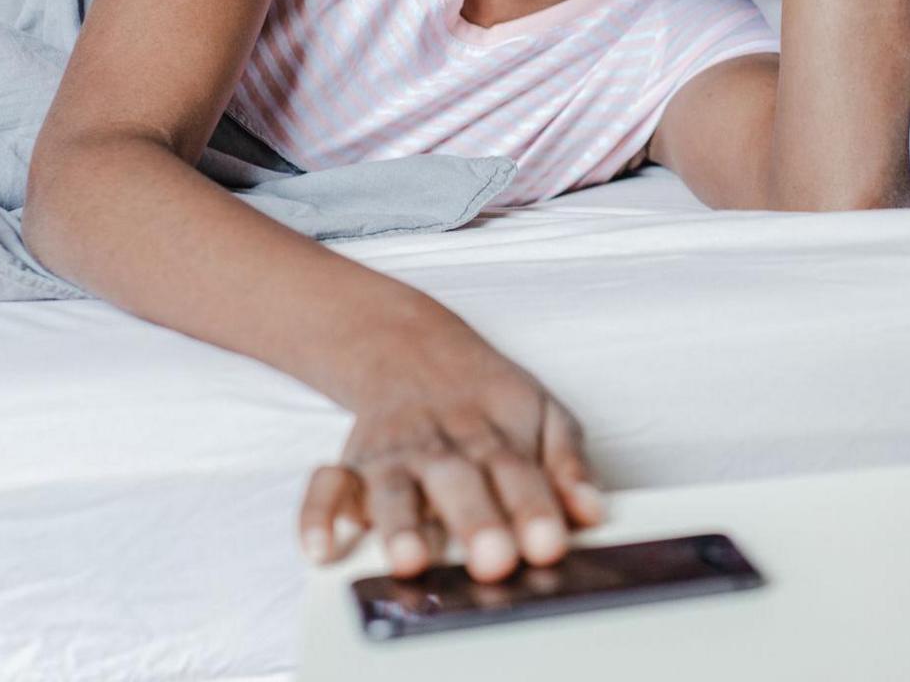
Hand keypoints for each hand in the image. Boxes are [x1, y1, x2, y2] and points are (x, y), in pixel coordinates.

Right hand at [296, 293, 604, 581]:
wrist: (412, 348)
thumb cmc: (486, 399)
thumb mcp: (541, 412)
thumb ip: (568, 463)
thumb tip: (592, 512)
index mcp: (494, 431)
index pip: (519, 470)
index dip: (535, 507)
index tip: (549, 544)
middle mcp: (441, 443)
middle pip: (459, 481)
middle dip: (477, 521)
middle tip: (494, 561)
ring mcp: (392, 453)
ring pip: (393, 486)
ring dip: (399, 524)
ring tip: (411, 561)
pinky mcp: (350, 463)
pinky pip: (324, 485)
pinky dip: (316, 515)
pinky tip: (321, 549)